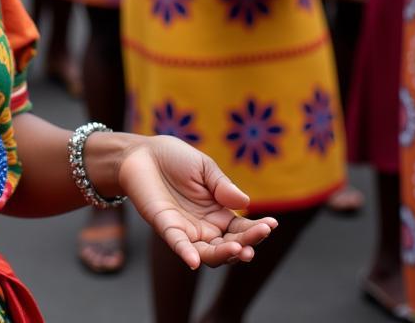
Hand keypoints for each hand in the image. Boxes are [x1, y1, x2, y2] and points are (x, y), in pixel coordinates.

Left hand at [119, 136, 276, 269]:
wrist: (142, 154)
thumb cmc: (175, 159)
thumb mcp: (204, 168)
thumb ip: (222, 185)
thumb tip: (245, 202)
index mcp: (219, 212)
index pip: (242, 228)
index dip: (257, 229)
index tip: (272, 225)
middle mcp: (206, 227)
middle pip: (230, 245)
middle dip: (247, 243)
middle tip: (259, 235)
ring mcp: (187, 230)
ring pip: (209, 253)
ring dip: (224, 254)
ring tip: (239, 249)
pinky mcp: (166, 228)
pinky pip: (178, 246)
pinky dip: (187, 254)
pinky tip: (195, 260)